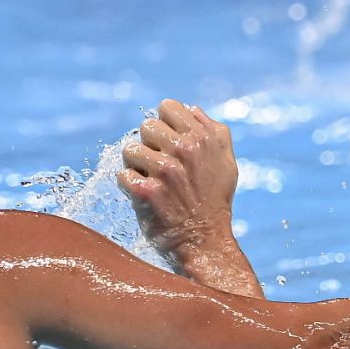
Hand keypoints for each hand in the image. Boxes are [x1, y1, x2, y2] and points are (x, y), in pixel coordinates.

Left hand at [117, 99, 239, 259]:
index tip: (169, 144)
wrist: (205, 241)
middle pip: (146, 126)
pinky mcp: (145, 192)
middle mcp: (184, 150)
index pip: (167, 107)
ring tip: (152, 181)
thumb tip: (192, 110)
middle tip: (160, 166)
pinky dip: (130, 187)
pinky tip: (145, 196)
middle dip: (150, 145)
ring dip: (137, 166)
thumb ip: (213, 132)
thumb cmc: (215, 201)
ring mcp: (164, 171)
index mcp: (202, 138)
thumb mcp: (226, 162)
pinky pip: (122, 176)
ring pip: (130, 150)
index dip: (165, 125)